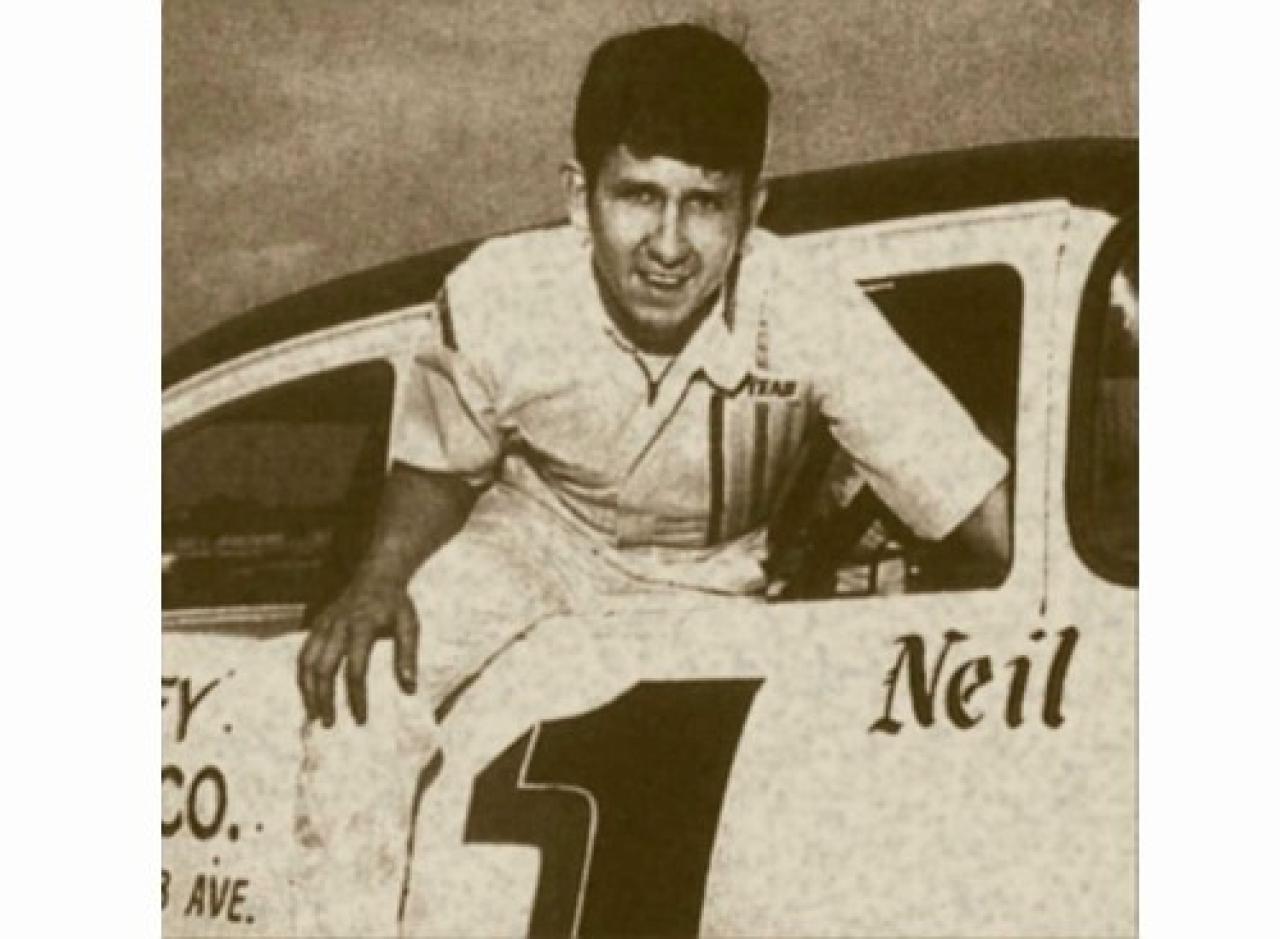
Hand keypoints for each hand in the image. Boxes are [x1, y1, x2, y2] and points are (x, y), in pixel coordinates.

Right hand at [298, 575, 419, 726]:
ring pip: (306, 662)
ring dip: (308, 690)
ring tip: (314, 714)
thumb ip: (407, 655)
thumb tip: (409, 688)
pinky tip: (308, 693)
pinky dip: (303, 676)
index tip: (361, 719)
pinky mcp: (316, 624)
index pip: (355, 669)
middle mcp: (338, 625)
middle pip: (324, 668)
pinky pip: (303, 653)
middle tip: (329, 724)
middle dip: (324, 699)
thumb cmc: (396, 604)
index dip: (357, 696)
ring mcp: (323, 624)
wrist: (377, 574)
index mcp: (362, 626)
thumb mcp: (409, 625)